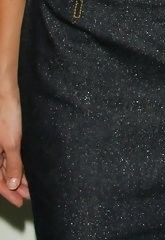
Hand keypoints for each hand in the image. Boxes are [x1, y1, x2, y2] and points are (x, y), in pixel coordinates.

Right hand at [0, 91, 29, 206]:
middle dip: (16, 187)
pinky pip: (11, 155)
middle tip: (29, 195)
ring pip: (8, 166)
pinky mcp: (7, 136)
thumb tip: (14, 184)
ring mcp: (0, 144)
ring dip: (19, 176)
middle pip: (3, 176)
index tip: (19, 203)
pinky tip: (28, 168)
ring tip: (32, 184)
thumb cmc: (6, 114)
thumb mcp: (11, 142)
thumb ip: (13, 164)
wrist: (7, 92)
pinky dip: (19, 163)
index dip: (9, 194)